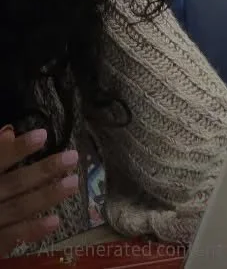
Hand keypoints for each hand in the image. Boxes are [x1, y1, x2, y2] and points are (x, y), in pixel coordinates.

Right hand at [0, 127, 79, 256]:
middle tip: (72, 157)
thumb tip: (8, 132)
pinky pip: (10, 239)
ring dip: (46, 196)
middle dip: (43, 171)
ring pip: (18, 209)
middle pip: (13, 184)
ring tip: (73, 182)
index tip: (43, 134)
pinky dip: (32, 230)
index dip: (16, 149)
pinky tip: (55, 221)